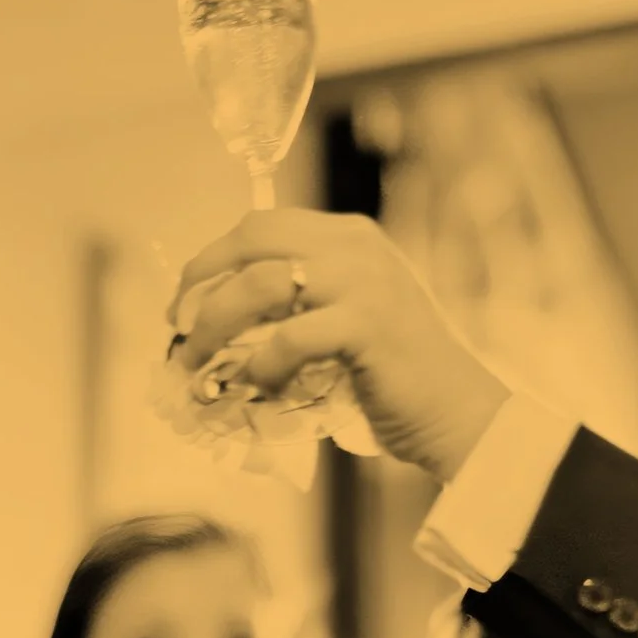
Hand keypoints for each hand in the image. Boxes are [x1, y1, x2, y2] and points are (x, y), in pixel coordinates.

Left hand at [168, 210, 508, 483]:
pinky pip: (288, 337)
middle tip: (179, 329)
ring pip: (260, 286)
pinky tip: (254, 387)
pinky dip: (259, 364)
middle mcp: (354, 247)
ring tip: (198, 367)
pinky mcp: (366, 326)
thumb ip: (300, 303)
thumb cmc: (395, 376)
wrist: (458, 412)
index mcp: (348, 237)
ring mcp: (363, 282)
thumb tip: (221, 321)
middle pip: (252, 241)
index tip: (185, 301)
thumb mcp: (347, 318)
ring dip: (214, 329)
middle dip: (202, 285)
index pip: (261, 225)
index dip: (211, 259)